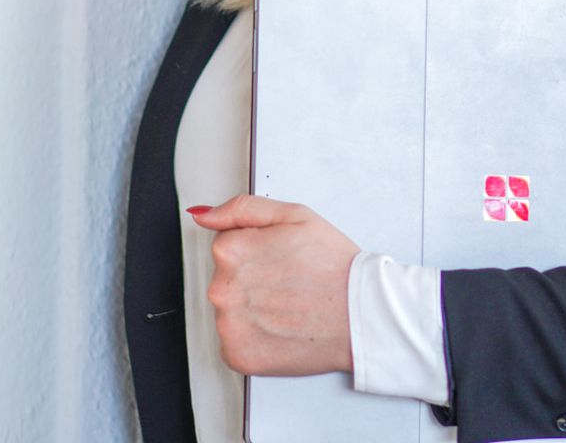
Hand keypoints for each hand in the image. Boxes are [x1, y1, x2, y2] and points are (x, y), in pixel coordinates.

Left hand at [190, 194, 360, 376]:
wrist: (361, 314)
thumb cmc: (334, 266)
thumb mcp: (294, 216)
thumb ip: (242, 209)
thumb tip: (203, 215)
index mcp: (231, 251)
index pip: (228, 247)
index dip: (259, 251)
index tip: (282, 260)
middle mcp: (222, 290)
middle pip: (227, 280)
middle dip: (253, 280)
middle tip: (289, 283)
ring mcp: (228, 327)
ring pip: (231, 312)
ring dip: (253, 311)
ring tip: (289, 307)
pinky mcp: (238, 356)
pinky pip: (236, 342)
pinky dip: (256, 338)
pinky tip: (282, 329)